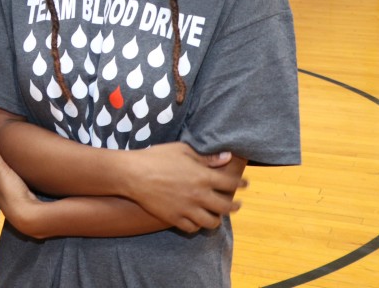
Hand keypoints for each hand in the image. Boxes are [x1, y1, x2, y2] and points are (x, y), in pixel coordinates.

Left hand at [0, 136, 41, 232]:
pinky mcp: (17, 196)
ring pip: (0, 179)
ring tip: (8, 159)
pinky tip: (20, 172)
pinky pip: (11, 183)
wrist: (27, 215)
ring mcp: (7, 194)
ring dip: (2, 169)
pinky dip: (12, 175)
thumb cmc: (11, 193)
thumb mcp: (1, 171)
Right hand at [121, 142, 245, 232]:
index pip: (231, 183)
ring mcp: (187, 209)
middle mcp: (198, 195)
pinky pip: (192, 228)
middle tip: (236, 204)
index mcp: (202, 176)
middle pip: (226, 206)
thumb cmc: (157, 157)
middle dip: (235, 205)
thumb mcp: (183, 150)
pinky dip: (197, 225)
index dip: (241, 183)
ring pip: (211, 222)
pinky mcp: (174, 218)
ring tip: (217, 215)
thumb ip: (206, 157)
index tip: (245, 183)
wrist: (133, 174)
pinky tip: (197, 220)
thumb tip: (227, 157)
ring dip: (217, 218)